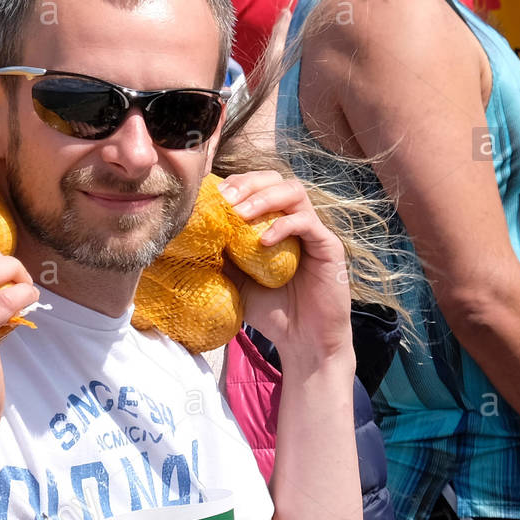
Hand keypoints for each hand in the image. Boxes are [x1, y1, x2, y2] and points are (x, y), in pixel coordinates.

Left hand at [221, 172, 353, 368]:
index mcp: (273, 223)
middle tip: (226, 200)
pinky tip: (264, 242)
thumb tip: (190, 236)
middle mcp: (294, 220)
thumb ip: (221, 256)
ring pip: (294, 191)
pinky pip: (307, 223)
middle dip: (248, 183)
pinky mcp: (328, 246)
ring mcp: (313, 231)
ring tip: (241, 214)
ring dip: (264, 198)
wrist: (302, 340)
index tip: (213, 196)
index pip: (256, 187)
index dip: (235, 184)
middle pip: (275, 179)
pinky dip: (283, 226)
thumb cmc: (271, 312)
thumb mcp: (236, 281)